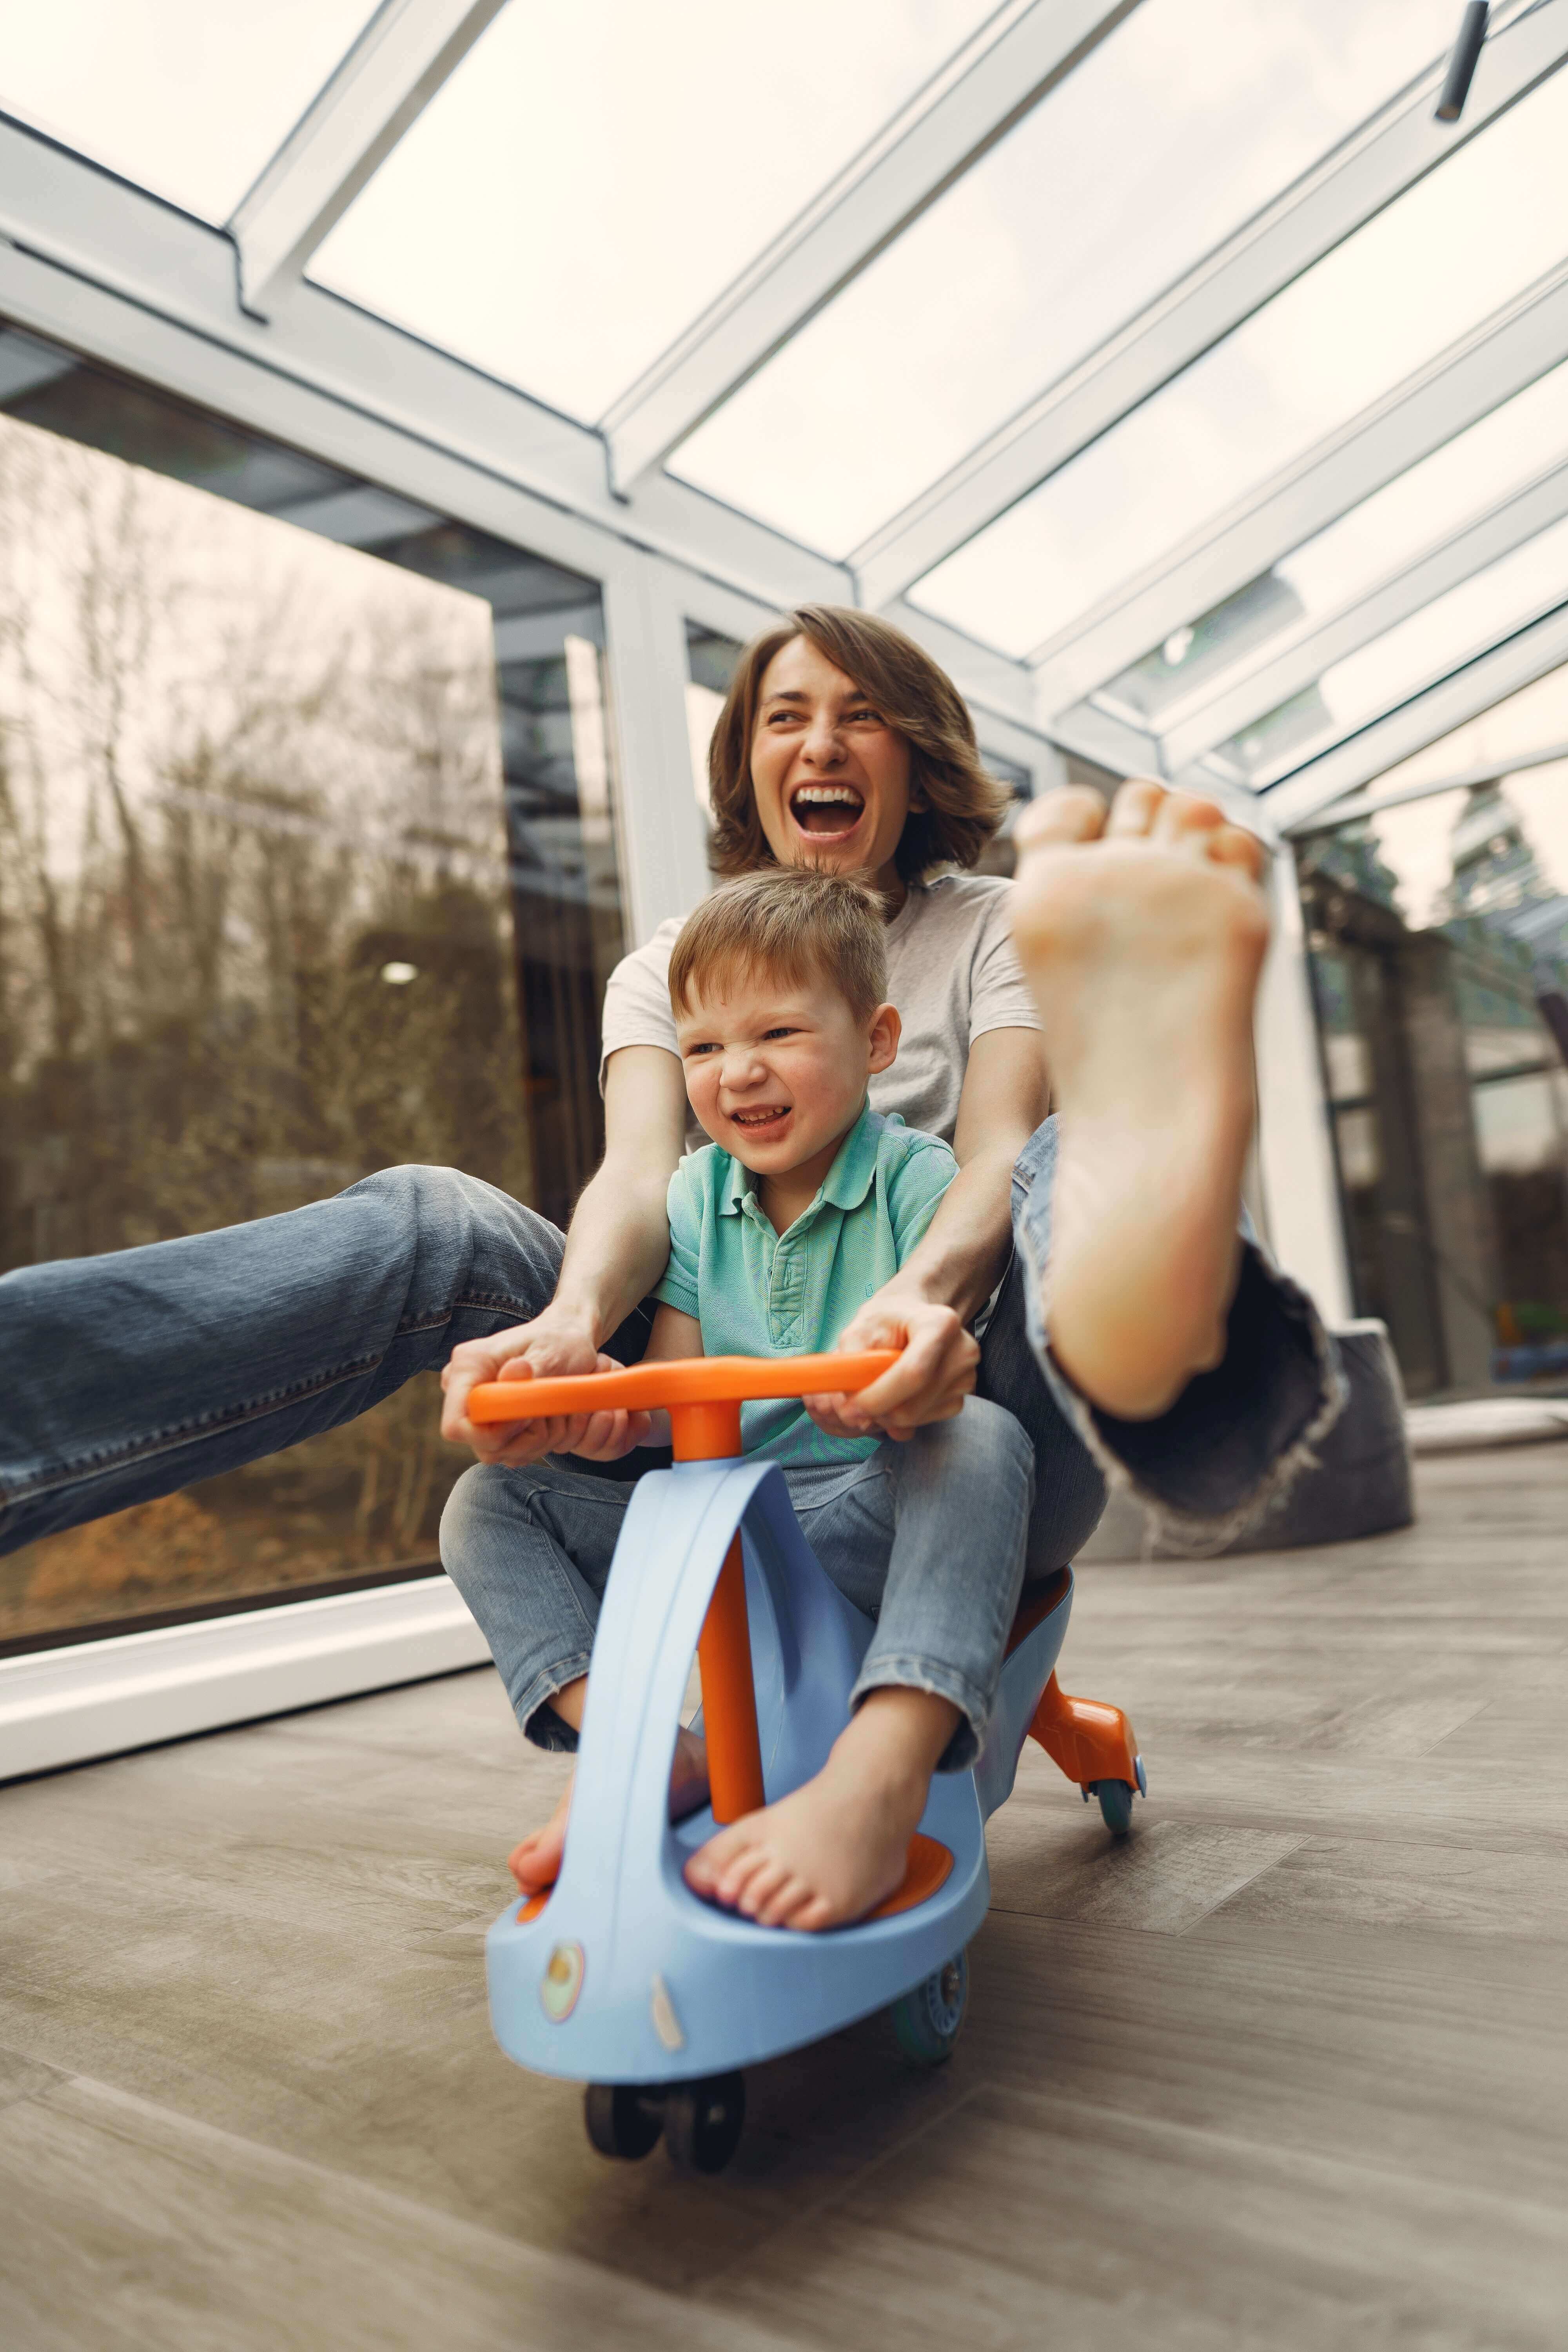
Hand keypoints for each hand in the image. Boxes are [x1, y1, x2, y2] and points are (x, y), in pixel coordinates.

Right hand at [440, 1317, 653, 1465]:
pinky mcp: (493, 1425)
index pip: (458, 1426)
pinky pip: (512, 1453)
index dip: (494, 1434)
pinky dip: (537, 1443)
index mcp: (468, 1365)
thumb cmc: (560, 1342)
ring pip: (501, 1454)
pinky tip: (550, 1419)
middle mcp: (465, 1390)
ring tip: (555, 1412)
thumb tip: (516, 1370)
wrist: (567, 1342)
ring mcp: (478, 1411)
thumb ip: (534, 1369)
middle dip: (524, 1440)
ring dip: (536, 1442)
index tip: (528, 1417)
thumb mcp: (553, 1351)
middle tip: (551, 1412)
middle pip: (483, 1447)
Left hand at [803, 1293, 977, 1442]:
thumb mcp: (860, 1329)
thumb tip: (852, 1413)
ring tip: (877, 1388)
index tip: (849, 1409)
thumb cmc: (887, 1320)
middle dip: (876, 1411)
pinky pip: (924, 1422)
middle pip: (914, 1404)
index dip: (878, 1398)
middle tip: (852, 1404)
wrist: (914, 1317)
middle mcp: (962, 1352)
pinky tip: (896, 1393)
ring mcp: (966, 1377)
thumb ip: (851, 1366)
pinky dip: (901, 1417)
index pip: (913, 1373)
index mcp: (940, 1324)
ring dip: (886, 1414)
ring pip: (916, 1418)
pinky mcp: (962, 1397)